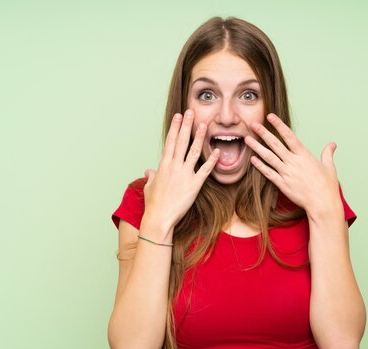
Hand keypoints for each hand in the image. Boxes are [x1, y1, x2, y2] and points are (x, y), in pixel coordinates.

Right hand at [142, 109, 219, 227]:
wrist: (159, 218)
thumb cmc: (153, 204)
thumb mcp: (149, 187)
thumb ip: (151, 177)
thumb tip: (149, 171)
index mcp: (163, 165)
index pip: (170, 141)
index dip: (175, 127)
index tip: (179, 116)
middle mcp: (174, 167)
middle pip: (181, 141)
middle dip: (187, 125)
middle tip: (191, 112)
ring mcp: (185, 175)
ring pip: (194, 152)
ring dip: (200, 137)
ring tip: (205, 124)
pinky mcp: (194, 185)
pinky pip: (205, 170)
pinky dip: (212, 161)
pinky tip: (218, 151)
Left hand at [245, 113, 342, 218]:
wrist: (322, 204)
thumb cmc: (327, 186)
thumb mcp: (330, 167)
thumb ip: (328, 154)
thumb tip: (332, 144)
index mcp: (304, 155)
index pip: (289, 136)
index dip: (279, 125)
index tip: (270, 116)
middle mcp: (293, 162)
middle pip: (275, 144)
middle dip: (263, 133)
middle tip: (253, 124)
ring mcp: (286, 173)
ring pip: (268, 157)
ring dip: (257, 147)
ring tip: (247, 140)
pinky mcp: (282, 184)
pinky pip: (268, 173)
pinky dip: (260, 166)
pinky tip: (252, 159)